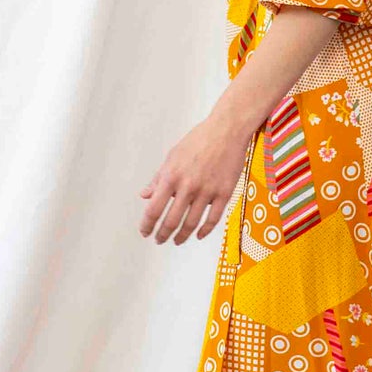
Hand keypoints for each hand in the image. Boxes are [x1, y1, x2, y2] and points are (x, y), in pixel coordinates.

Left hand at [139, 109, 253, 244]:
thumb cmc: (198, 140)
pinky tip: (198, 235)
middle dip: (163, 234)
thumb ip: (158, 178)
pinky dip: (204, 230)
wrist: (227, 130)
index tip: (145, 232)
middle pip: (171, 220)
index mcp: (171, 176)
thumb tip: (145, 195)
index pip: (154, 209)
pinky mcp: (224, 193)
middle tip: (159, 240)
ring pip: (191, 223)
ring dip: (182, 236)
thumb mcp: (172, 156)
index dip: (147, 224)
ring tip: (176, 240)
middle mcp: (188, 186)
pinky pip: (213, 219)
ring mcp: (207, 191)